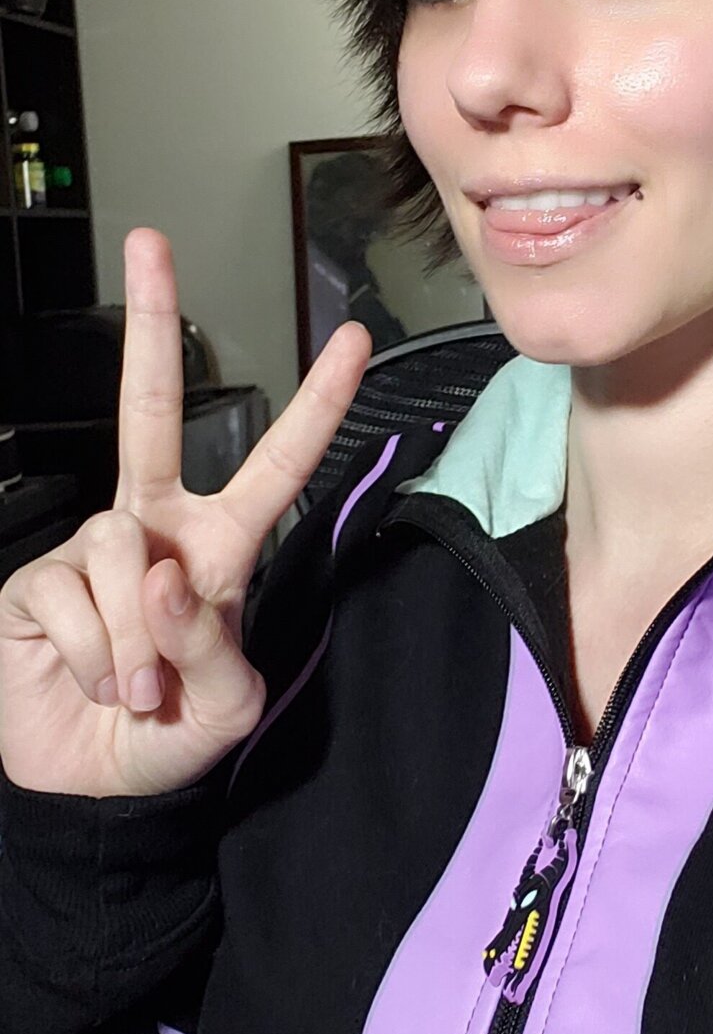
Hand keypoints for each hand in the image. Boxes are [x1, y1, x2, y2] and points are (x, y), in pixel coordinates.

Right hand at [0, 228, 371, 797]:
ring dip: (136, 640)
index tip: (356, 340)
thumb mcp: (224, 706)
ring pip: (122, 552)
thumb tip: (164, 575)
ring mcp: (92, 547)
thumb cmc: (171, 742)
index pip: (274, 465)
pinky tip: (94, 680)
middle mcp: (153, 529)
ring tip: (137, 689)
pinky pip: (71, 598)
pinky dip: (91, 655)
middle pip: (150, 410)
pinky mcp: (36, 582)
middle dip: (147, 323)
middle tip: (149, 240)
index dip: (316, 406)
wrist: (93, 793)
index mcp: (218, 547)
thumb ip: (210, 644)